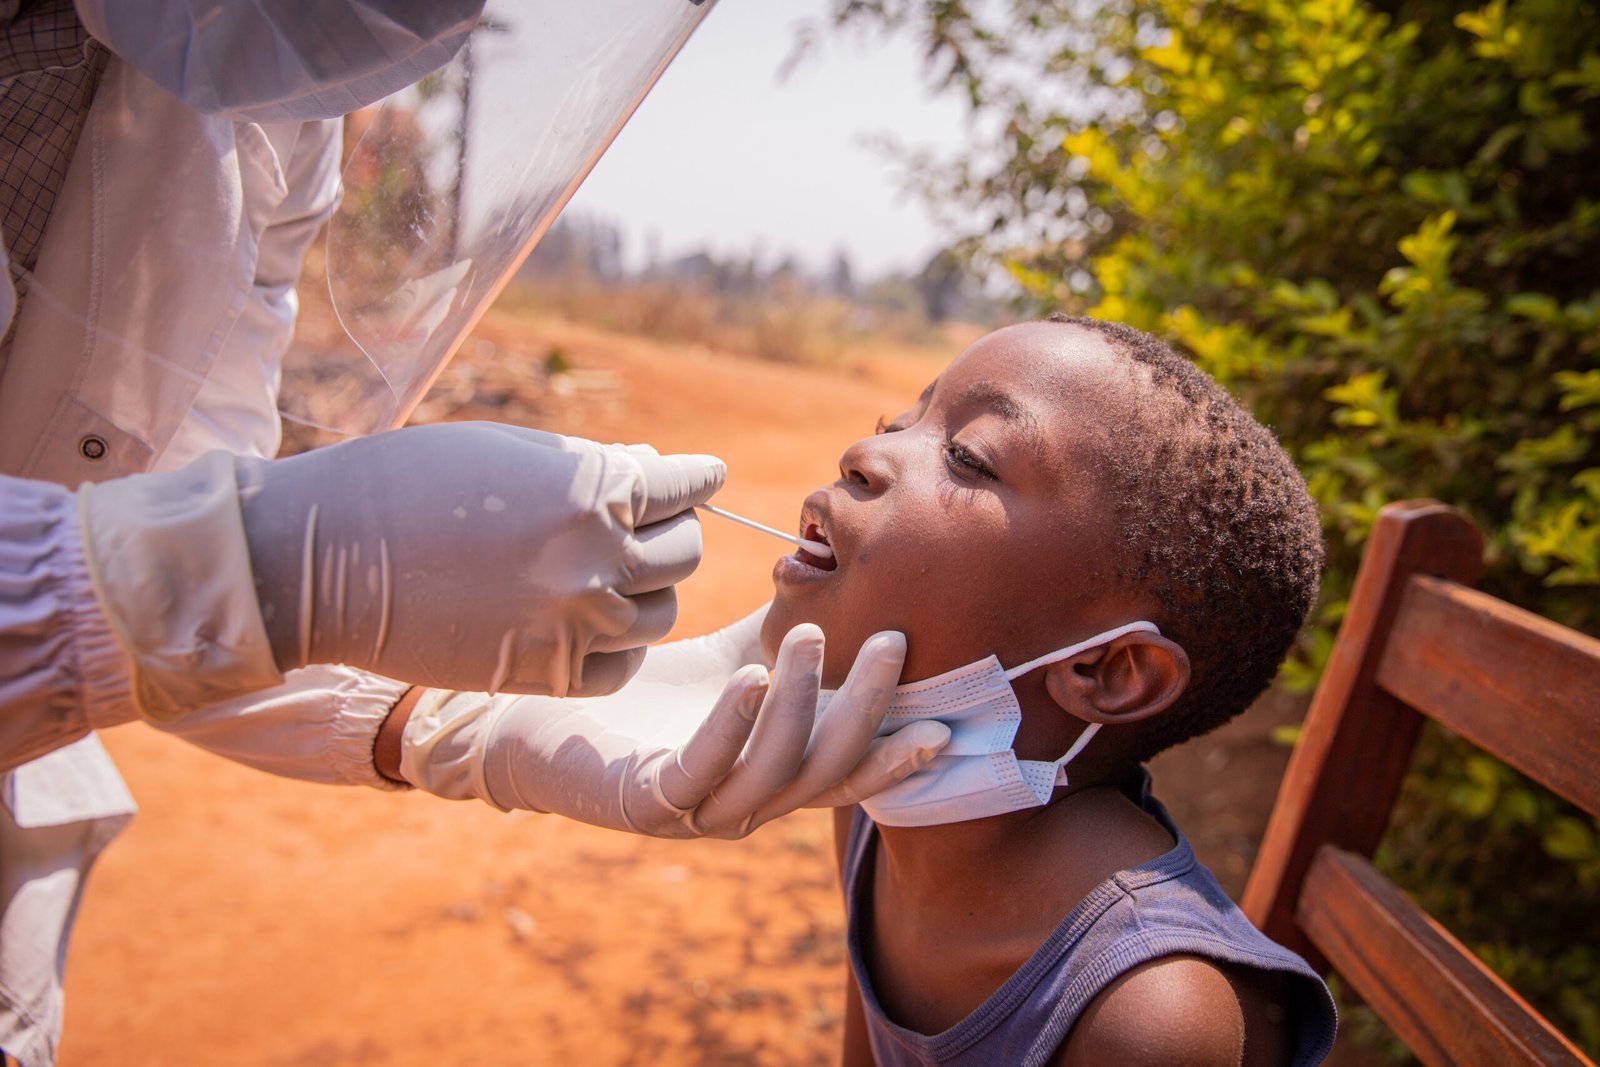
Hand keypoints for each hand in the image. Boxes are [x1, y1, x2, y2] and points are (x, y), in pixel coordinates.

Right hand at [236, 423, 722, 696]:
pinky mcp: (545, 676)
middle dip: (673, 530)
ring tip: (614, 571)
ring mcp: (573, 627)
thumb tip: (654, 471)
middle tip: (653, 522)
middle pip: (685, 553)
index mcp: (592, 493)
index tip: (701, 477)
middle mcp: (595, 563)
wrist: (323, 559)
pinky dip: (618, 645)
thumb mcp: (513, 450)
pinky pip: (622, 667)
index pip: (685, 487)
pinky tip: (594, 621)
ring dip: (647, 589)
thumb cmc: (411, 481)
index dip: (695, 478)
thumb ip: (594, 467)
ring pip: (661, 613)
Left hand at [398, 621, 950, 837]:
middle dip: (864, 709)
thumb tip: (837, 573)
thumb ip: (782, 632)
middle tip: (888, 641)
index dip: (897, 756)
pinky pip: (700, 770)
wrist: (542, 723)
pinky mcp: (646, 802)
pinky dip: (730, 727)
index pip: (849, 771)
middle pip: (825, 769)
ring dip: (799, 704)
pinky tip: (747, 678)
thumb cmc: (643, 691)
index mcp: (772, 773)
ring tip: (804, 637)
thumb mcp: (726, 656)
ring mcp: (698, 809)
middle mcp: (746, 803)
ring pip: (771, 771)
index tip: (944, 723)